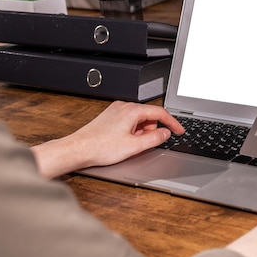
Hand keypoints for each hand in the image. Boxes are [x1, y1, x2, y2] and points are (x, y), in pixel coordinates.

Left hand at [32, 101, 184, 178]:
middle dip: (151, 131)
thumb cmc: (100, 147)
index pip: (160, 113)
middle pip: (149, 116)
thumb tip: (165, 133)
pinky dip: (132, 132)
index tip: (179, 131)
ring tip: (129, 145)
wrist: (78, 149)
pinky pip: (129, 122)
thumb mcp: (134, 146)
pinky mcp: (110, 117)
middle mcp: (124, 107)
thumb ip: (155, 139)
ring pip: (139, 120)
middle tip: (144, 145)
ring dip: (141, 133)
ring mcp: (116, 111)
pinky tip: (122, 143)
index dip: (173, 123)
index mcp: (132, 110)